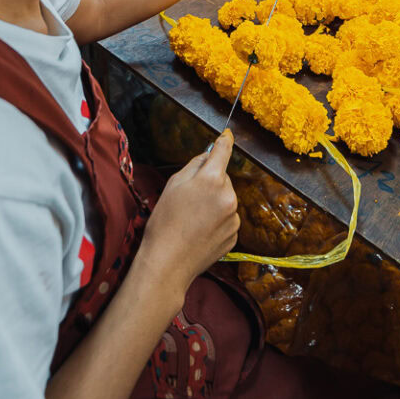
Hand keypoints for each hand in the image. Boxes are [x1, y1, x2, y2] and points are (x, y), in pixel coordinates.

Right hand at [136, 132, 239, 308]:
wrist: (167, 263)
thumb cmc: (165, 222)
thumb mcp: (174, 185)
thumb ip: (194, 165)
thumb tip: (208, 156)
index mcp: (213, 179)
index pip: (223, 151)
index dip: (224, 141)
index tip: (227, 135)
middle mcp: (229, 196)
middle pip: (223, 178)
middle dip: (210, 183)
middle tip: (189, 199)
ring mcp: (234, 217)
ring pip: (226, 199)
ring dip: (214, 203)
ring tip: (192, 219)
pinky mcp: (234, 235)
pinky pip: (227, 218)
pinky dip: (217, 221)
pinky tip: (200, 231)